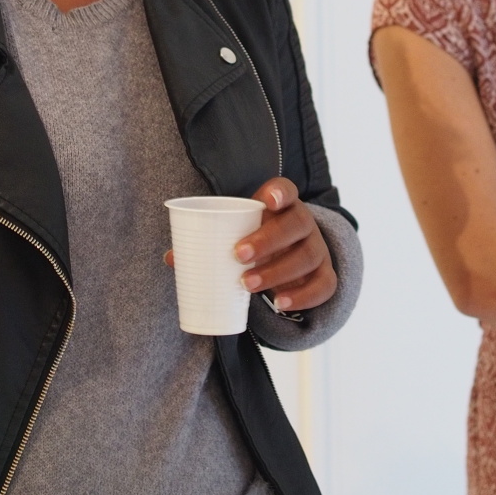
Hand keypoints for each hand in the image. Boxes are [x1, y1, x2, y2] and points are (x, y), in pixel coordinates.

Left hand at [161, 177, 337, 312]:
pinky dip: (303, 296)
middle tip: (238, 255)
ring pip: (308, 256)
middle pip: (297, 225)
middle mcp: (304, 223)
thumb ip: (209, 239)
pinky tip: (280, 304)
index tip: (266, 202)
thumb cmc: (257, 237)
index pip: (287, 190)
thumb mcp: (239, 231)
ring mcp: (317, 249)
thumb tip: (171, 257)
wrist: (292, 256)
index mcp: (282, 204)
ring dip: (278, 271)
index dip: (279, 193)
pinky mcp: (324, 275)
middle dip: (269, 240)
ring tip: (248, 285)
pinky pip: (323, 285)